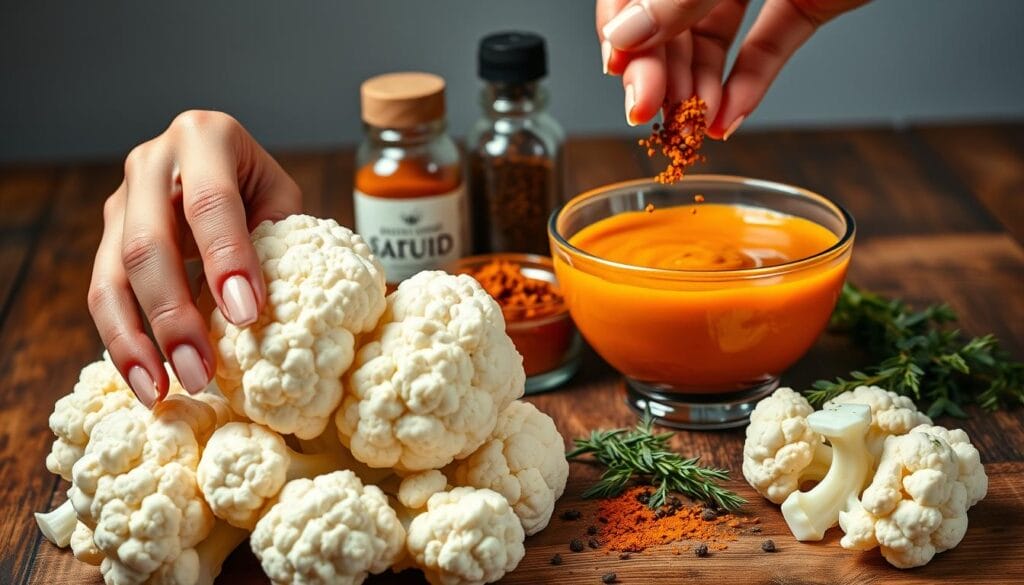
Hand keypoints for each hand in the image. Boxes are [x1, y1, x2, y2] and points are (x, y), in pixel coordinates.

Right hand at [89, 110, 300, 406]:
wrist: (224, 171)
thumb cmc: (262, 190)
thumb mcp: (281, 199)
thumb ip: (277, 241)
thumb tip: (277, 315)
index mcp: (207, 137)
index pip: (211, 202)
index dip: (227, 259)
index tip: (247, 315)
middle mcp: (152, 162)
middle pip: (148, 244)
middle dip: (174, 316)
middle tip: (202, 373)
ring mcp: (121, 200)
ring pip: (112, 277)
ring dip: (136, 342)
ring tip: (163, 392)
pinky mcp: (106, 238)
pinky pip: (104, 297)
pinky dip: (123, 344)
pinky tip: (146, 383)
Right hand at [597, 0, 868, 137]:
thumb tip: (624, 36)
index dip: (621, 32)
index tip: (621, 78)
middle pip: (669, 19)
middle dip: (660, 71)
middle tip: (655, 117)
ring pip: (714, 38)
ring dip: (701, 87)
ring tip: (696, 126)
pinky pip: (768, 43)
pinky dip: (751, 82)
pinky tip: (730, 119)